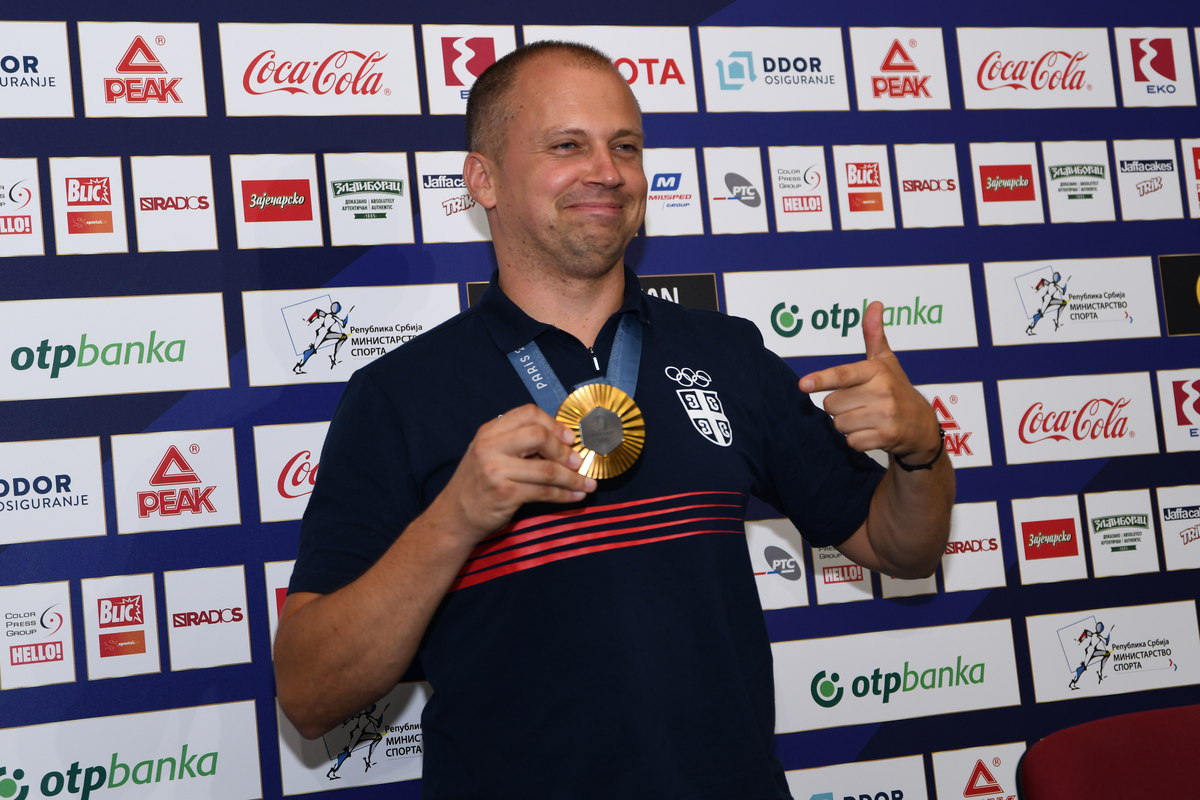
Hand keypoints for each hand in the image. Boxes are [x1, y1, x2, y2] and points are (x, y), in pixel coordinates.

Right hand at [431, 404, 596, 545]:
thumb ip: (517, 444)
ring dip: (573, 478)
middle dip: (564, 450)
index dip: (554, 424)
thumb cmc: (478, 485)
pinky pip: (544, 491)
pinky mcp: (504, 494)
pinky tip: (576, 496)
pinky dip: (565, 494)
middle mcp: (490, 446)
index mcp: (489, 431)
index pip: (528, 413)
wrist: (454, 517)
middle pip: (539, 436)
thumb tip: (561, 443)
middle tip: (578, 462)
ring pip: (547, 469)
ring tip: (587, 483)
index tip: (569, 438)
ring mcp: (496, 470)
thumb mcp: (489, 454)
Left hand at [798, 301, 940, 462]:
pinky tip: (872, 432)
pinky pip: (851, 441)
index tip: (803, 384)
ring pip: (839, 423)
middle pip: (831, 404)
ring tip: (867, 418)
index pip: (843, 375)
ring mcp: (886, 415)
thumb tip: (874, 305)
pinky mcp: (887, 437)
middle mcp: (882, 391)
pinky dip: (857, 440)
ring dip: (847, 424)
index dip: (822, 379)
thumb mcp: (886, 361)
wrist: (922, 425)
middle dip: (839, 406)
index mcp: (877, 370)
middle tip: (860, 404)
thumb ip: (874, 335)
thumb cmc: (897, 389)